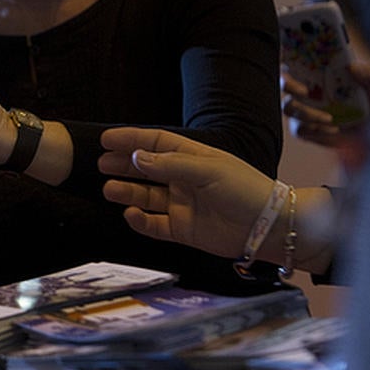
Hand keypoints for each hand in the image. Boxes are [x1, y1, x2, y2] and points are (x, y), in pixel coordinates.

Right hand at [98, 126, 275, 259]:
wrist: (268, 227)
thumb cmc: (245, 190)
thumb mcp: (208, 169)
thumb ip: (171, 164)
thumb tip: (137, 157)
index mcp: (192, 158)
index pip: (156, 144)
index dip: (132, 140)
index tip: (107, 139)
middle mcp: (184, 180)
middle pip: (146, 169)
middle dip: (123, 165)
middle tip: (100, 163)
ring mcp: (182, 205)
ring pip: (146, 196)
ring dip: (127, 191)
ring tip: (108, 189)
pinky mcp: (183, 229)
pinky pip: (154, 224)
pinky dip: (139, 220)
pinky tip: (130, 213)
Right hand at [281, 61, 369, 146]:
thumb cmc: (364, 98)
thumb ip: (366, 74)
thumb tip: (352, 67)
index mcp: (313, 72)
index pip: (290, 61)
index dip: (284, 59)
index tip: (290, 63)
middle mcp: (301, 88)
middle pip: (283, 84)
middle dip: (290, 86)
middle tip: (306, 92)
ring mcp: (299, 109)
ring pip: (289, 109)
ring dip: (307, 114)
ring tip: (330, 118)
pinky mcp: (303, 127)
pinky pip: (300, 128)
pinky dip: (316, 130)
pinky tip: (333, 129)